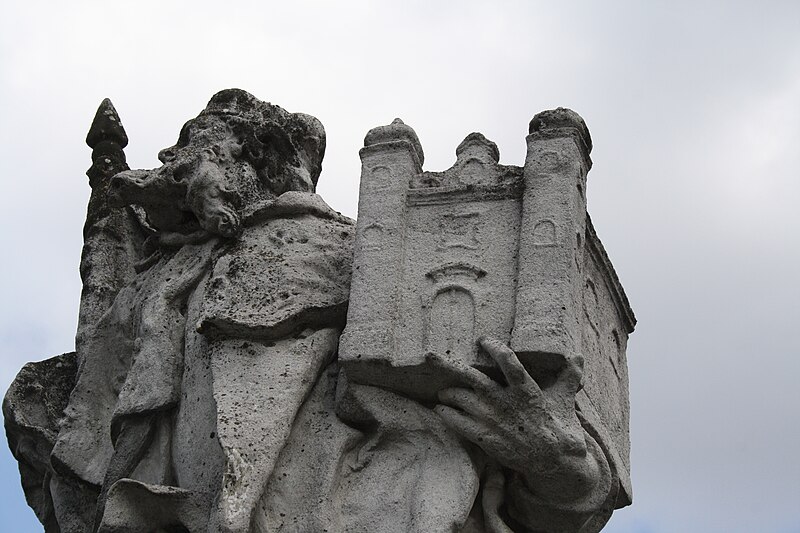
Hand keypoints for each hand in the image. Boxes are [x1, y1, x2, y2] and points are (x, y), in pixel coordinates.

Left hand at [428, 338, 592, 492]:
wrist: (554, 461)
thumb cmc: (558, 424)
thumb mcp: (564, 398)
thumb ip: (568, 375)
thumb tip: (578, 355)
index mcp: (526, 389)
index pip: (509, 362)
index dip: (494, 348)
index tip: (483, 339)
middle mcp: (506, 403)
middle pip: (472, 378)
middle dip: (447, 365)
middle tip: (429, 356)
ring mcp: (494, 421)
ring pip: (461, 399)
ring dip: (448, 393)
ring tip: (443, 391)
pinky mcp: (486, 438)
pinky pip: (458, 423)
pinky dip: (446, 414)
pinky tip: (440, 409)